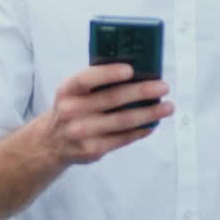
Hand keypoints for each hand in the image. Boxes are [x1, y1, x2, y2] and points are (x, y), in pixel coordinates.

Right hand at [42, 64, 173, 165]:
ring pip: (123, 121)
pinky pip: (123, 138)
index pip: (87, 79)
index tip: (131, 70)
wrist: (52, 142)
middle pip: (113, 99)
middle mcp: (71, 111)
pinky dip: (140, 130)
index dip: (109, 73)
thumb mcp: (74, 91)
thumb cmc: (72, 108)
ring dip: (149, 113)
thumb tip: (136, 72)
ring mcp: (82, 132)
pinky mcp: (92, 149)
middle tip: (163, 87)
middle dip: (142, 92)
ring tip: (167, 107)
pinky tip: (152, 124)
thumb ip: (97, 81)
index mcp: (67, 90)